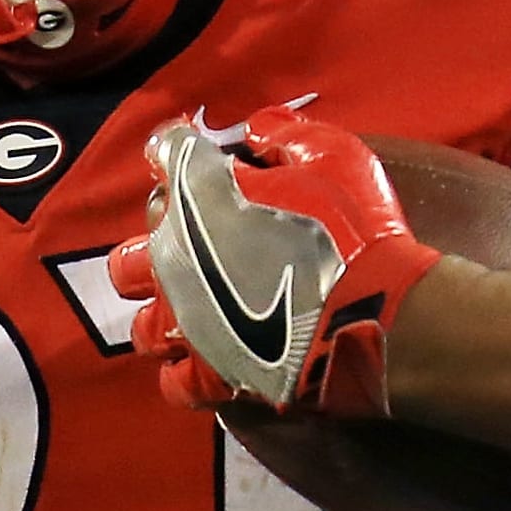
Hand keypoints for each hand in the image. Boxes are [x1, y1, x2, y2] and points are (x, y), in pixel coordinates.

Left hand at [108, 106, 442, 417]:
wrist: (373, 315)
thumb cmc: (353, 229)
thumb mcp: (333, 156)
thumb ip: (286, 135)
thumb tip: (258, 128)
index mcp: (197, 192)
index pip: (166, 152)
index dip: (182, 149)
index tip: (202, 154)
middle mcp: (173, 255)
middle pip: (138, 244)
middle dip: (167, 236)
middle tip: (208, 235)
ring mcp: (185, 320)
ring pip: (144, 320)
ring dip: (167, 311)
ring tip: (199, 307)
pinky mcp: (208, 374)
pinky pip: (175, 382)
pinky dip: (187, 371)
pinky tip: (210, 359)